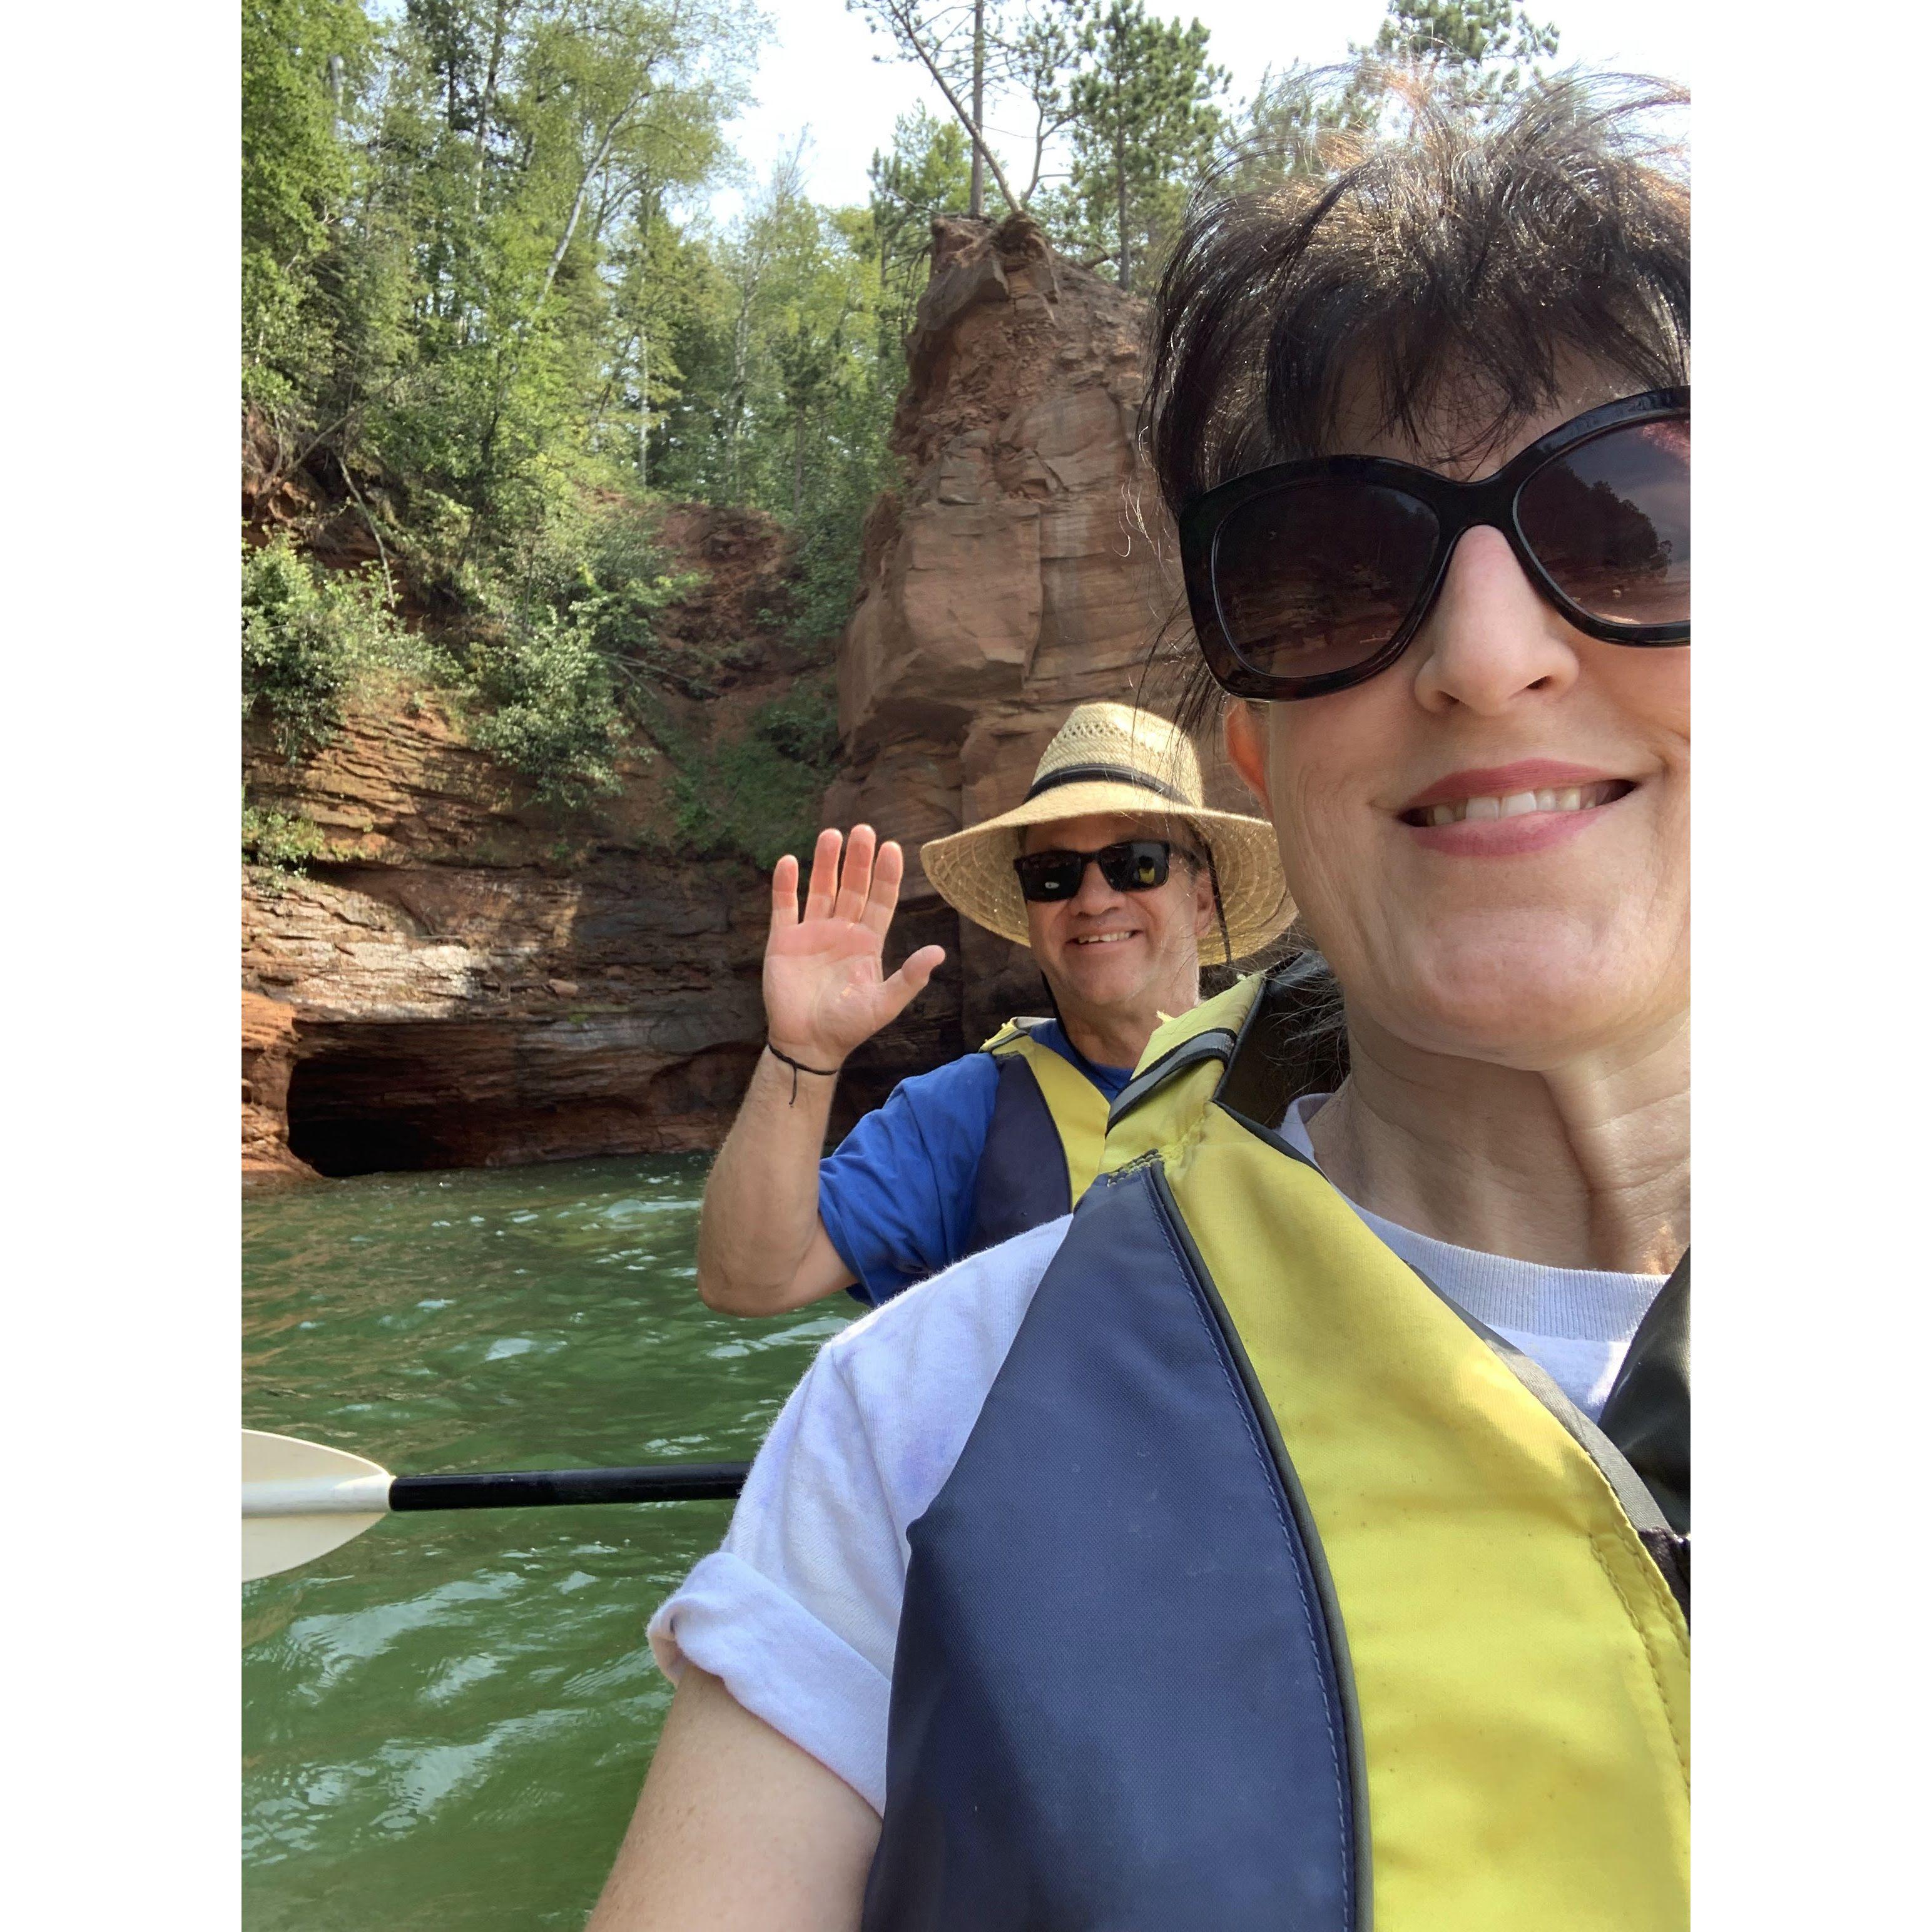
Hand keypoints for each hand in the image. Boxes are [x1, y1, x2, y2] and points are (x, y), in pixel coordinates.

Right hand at [764, 826, 945, 1068]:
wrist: (808, 1044)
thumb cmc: (848, 1026)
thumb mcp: (884, 1004)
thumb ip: (909, 978)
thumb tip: (938, 952)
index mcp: (868, 942)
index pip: (881, 900)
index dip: (886, 875)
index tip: (892, 848)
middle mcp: (841, 930)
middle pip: (852, 887)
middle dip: (858, 860)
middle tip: (863, 830)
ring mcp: (812, 932)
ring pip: (821, 889)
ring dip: (825, 863)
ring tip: (831, 835)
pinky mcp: (784, 940)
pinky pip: (784, 906)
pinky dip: (786, 885)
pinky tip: (790, 861)